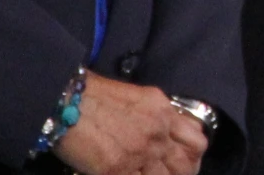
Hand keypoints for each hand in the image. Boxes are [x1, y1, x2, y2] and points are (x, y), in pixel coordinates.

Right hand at [53, 73, 206, 174]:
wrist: (67, 101)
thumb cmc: (97, 97)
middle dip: (181, 174)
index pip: (196, 141)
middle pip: (185, 166)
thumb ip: (158, 117)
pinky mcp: (116, 171)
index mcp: (165, 112)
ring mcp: (139, 153)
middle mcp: (158, 133)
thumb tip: (165, 133)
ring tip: (146, 174)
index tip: (186, 164)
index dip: (193, 157)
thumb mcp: (140, 99)